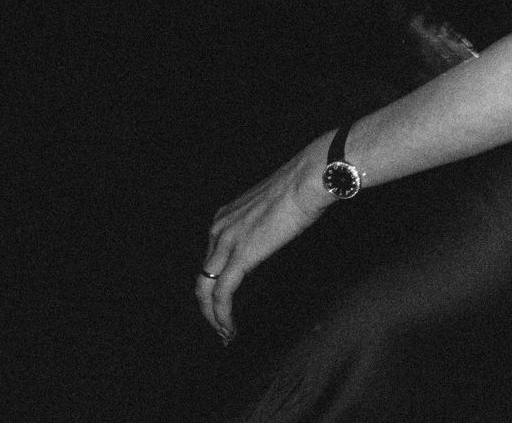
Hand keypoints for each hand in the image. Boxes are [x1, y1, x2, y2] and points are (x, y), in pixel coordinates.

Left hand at [197, 134, 332, 342]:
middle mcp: (218, 229)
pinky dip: (223, 316)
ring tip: (226, 334)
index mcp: (225, 217)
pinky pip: (222, 294)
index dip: (215, 285)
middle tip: (222, 327)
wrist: (309, 178)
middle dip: (208, 307)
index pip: (211, 260)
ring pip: (206, 290)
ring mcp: (226, 242)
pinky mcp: (240, 256)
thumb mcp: (273, 208)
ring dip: (214, 317)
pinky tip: (231, 329)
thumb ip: (263, 226)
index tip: (227, 302)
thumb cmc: (302, 186)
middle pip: (203, 278)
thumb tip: (272, 237)